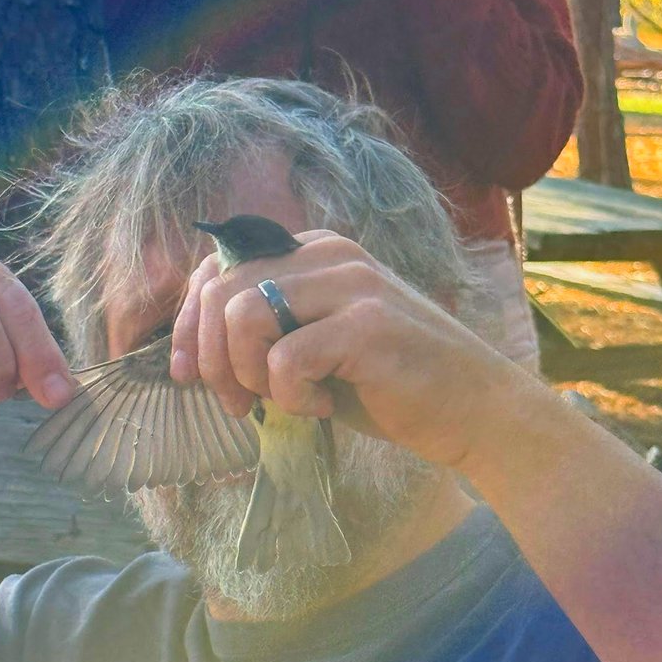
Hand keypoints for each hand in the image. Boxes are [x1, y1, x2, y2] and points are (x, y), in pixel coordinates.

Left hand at [170, 230, 501, 469]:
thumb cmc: (392, 386)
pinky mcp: (367, 326)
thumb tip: (193, 351)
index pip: (218, 267)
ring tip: (285, 400)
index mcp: (313, 251)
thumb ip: (268, 332)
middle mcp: (331, 254)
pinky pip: (286, 360)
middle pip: (221, 291)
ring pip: (243, 317)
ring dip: (248, 375)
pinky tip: (324, 406)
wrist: (474, 411)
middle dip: (210, 360)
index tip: (187, 375)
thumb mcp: (319, 346)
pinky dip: (292, 398)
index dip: (188, 325)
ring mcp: (352, 285)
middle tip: (238, 405)